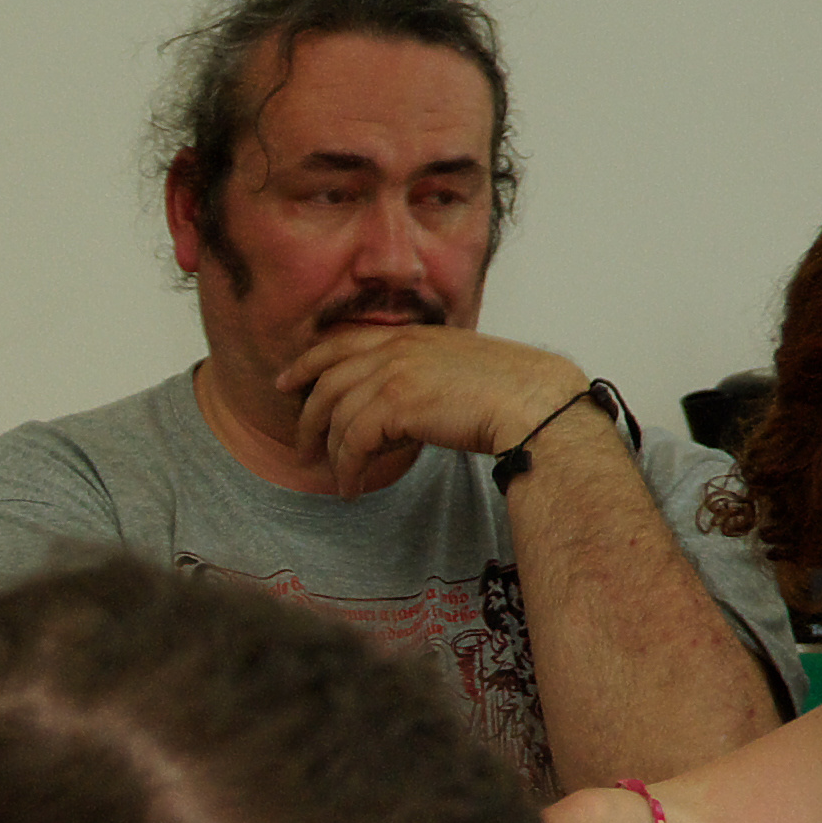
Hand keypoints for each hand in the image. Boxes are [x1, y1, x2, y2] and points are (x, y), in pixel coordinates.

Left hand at [276, 328, 590, 494]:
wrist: (536, 404)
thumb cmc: (511, 394)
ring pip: (337, 417)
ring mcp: (393, 373)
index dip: (307, 363)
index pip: (342, 343)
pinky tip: (350, 487)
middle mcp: (396, 348)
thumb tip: (391, 414)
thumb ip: (418, 377)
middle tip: (300, 445)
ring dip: (330, 453)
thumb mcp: (456, 369)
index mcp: (411, 335)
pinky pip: (351, 443)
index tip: (285, 381)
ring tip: (333, 476)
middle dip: (307, 416)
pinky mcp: (395, 405)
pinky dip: (346, 469)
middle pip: (327, 381)